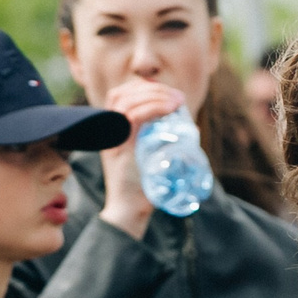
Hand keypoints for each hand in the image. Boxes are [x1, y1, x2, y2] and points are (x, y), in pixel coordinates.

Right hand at [94, 79, 186, 238]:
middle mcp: (107, 131)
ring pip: (128, 102)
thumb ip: (161, 140)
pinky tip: (169, 108)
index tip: (168, 93)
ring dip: (155, 96)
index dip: (142, 87)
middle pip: (122, 94)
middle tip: (177, 97)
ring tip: (177, 101)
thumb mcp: (150, 155)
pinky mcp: (120, 148)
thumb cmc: (144, 186)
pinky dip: (153, 108)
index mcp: (111, 129)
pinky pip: (133, 117)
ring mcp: (112, 138)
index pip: (120, 95)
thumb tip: (190, 127)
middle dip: (152, 89)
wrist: (129, 209)